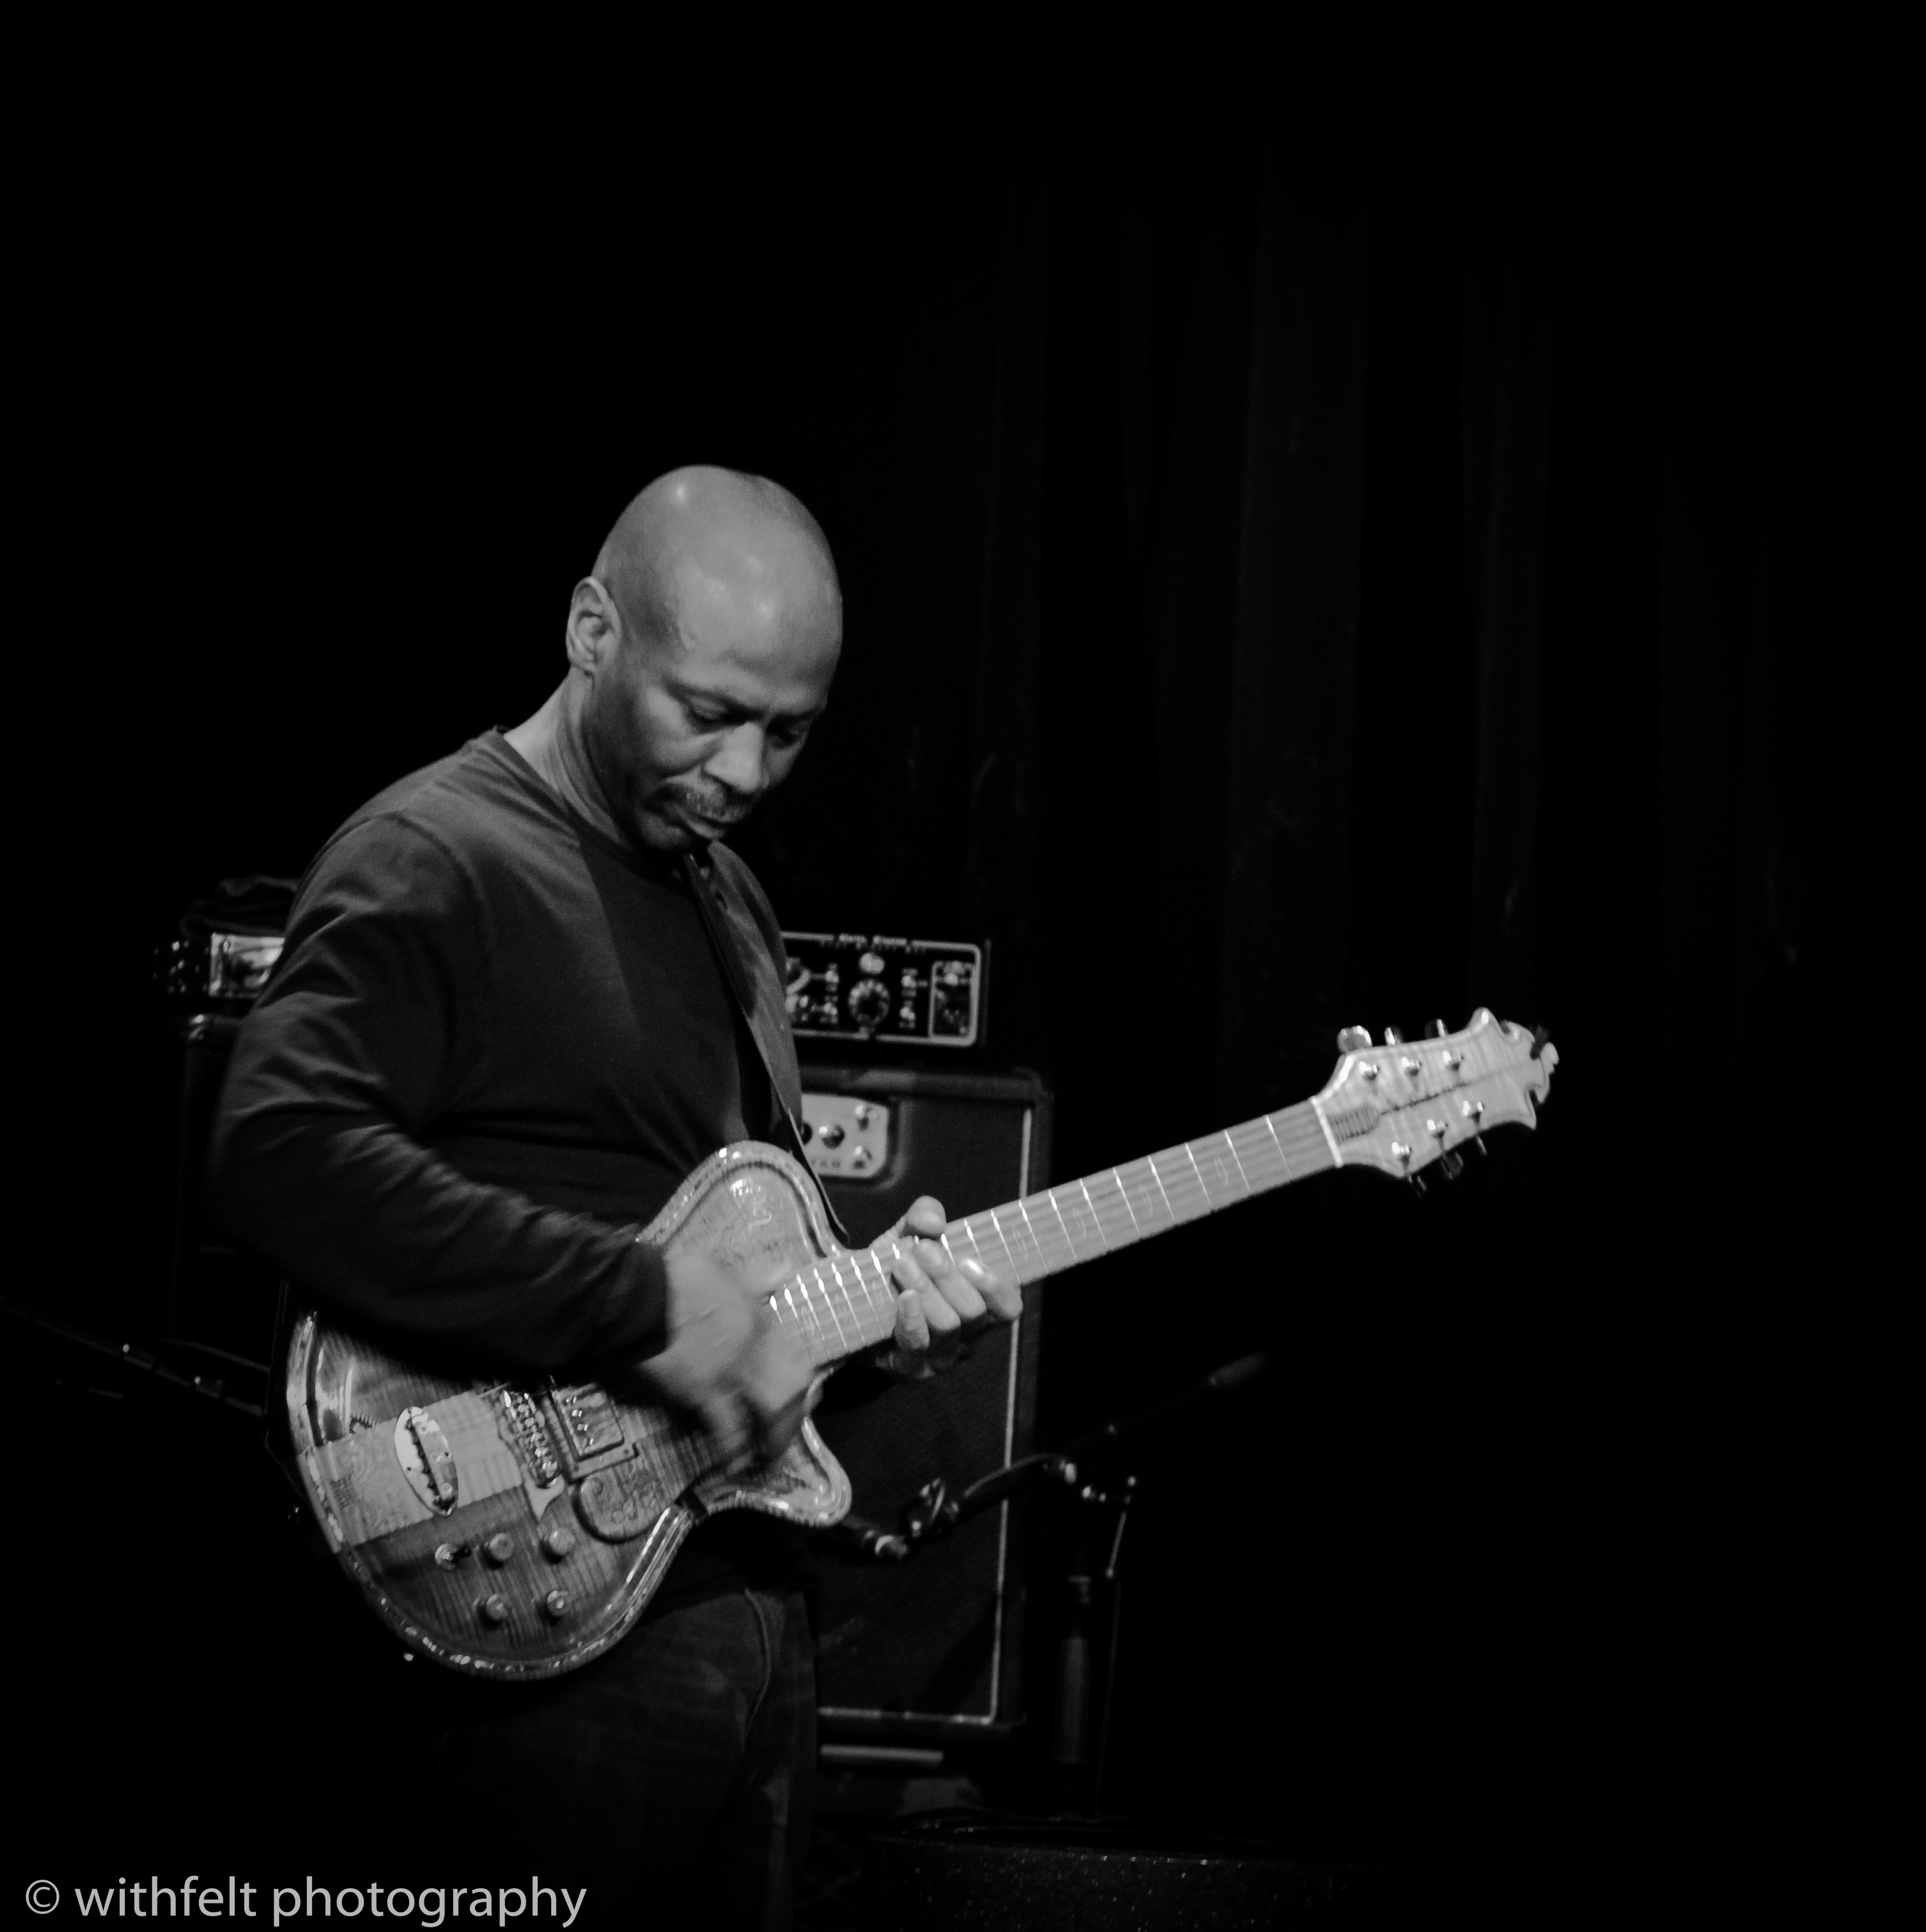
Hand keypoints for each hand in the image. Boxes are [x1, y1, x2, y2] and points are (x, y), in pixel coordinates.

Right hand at [633, 1249, 813, 1469]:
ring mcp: (732, 1373)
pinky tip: (733, 1465)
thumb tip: (786, 1270)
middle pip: (792, 1388)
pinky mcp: (704, 1393)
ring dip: (772, 1437)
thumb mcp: (724, 1269)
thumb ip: (757, 1278)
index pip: (794, 1355)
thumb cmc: (676, 1276)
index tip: (805, 1396)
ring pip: (770, 1412)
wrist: (641, 1295)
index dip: (803, 1381)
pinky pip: (727, 1429)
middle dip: (794, 1415)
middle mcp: (755, 1348)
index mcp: (760, 1319)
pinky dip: (733, 1450)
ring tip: (767, 1457)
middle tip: (786, 1433)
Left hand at [875, 1195, 1021, 1379]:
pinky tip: (903, 1298)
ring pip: (948, 1326)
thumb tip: (934, 1220)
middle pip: (974, 1313)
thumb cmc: (893, 1273)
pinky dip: (912, 1319)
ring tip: (902, 1265)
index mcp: (980, 1307)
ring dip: (927, 1291)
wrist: (851, 1308)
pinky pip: (918, 1347)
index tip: (968, 1259)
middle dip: (948, 1277)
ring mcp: (940, 1357)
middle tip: (923, 1250)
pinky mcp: (910, 1369)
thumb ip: (923, 1218)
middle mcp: (967, 1337)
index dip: (996, 1287)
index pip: (1008, 1307)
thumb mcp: (908, 1236)